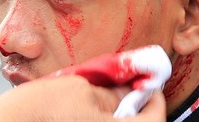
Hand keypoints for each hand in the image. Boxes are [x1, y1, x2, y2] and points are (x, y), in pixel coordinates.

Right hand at [0, 76, 165, 121]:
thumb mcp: (83, 88)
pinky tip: (87, 109)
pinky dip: (101, 120)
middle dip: (136, 106)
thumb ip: (114, 91)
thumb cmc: (43, 106)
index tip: (148, 82)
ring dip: (117, 114)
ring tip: (103, 95)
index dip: (154, 96)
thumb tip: (132, 89)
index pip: (155, 117)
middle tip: (127, 87)